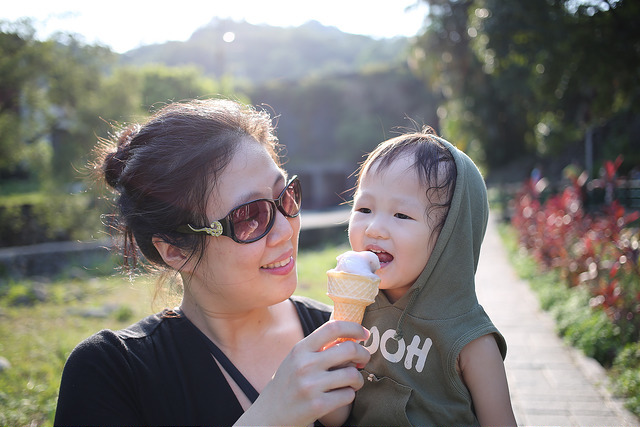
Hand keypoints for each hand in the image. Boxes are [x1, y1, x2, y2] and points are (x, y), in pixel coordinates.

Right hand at [234, 321, 369, 425]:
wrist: (269, 415)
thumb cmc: (288, 384)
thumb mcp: (296, 359)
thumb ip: (317, 347)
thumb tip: (350, 336)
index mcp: (300, 349)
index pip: (333, 327)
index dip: (354, 328)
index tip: (364, 334)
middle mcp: (305, 364)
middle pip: (349, 349)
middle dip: (363, 354)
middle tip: (364, 359)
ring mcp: (311, 386)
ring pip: (352, 374)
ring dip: (358, 379)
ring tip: (353, 382)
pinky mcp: (318, 406)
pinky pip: (348, 395)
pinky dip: (350, 395)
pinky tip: (342, 395)